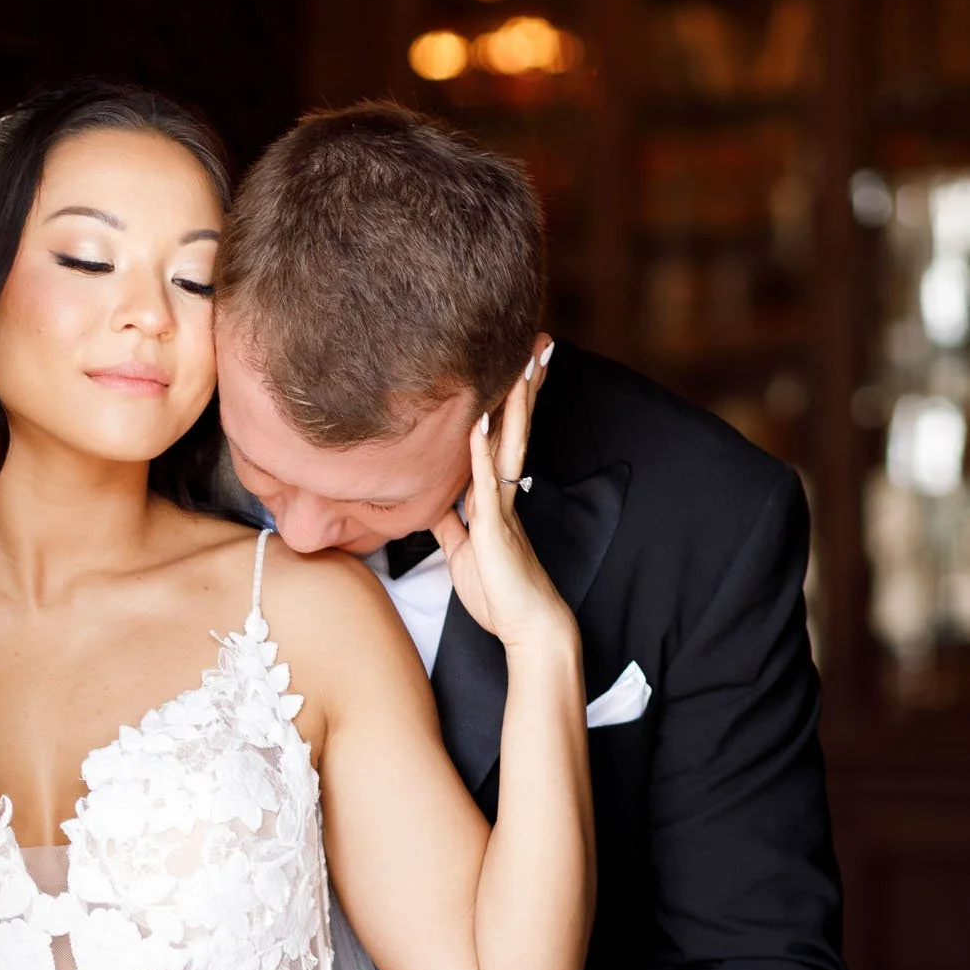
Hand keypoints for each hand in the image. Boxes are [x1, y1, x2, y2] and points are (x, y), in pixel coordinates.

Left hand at [434, 335, 567, 654]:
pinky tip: (475, 421)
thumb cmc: (499, 593)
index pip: (500, 437)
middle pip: (512, 428)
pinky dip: (478, 451)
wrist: (528, 628)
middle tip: (536, 341)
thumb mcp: (463, 552)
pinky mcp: (496, 527)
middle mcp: (502, 493)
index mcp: (494, 497)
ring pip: (507, 444)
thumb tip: (433, 503)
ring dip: (513, 402)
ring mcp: (502, 506)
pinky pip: (485, 481)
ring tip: (521, 361)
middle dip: (523, 386)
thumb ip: (451, 523)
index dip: (507, 401)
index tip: (513, 364)